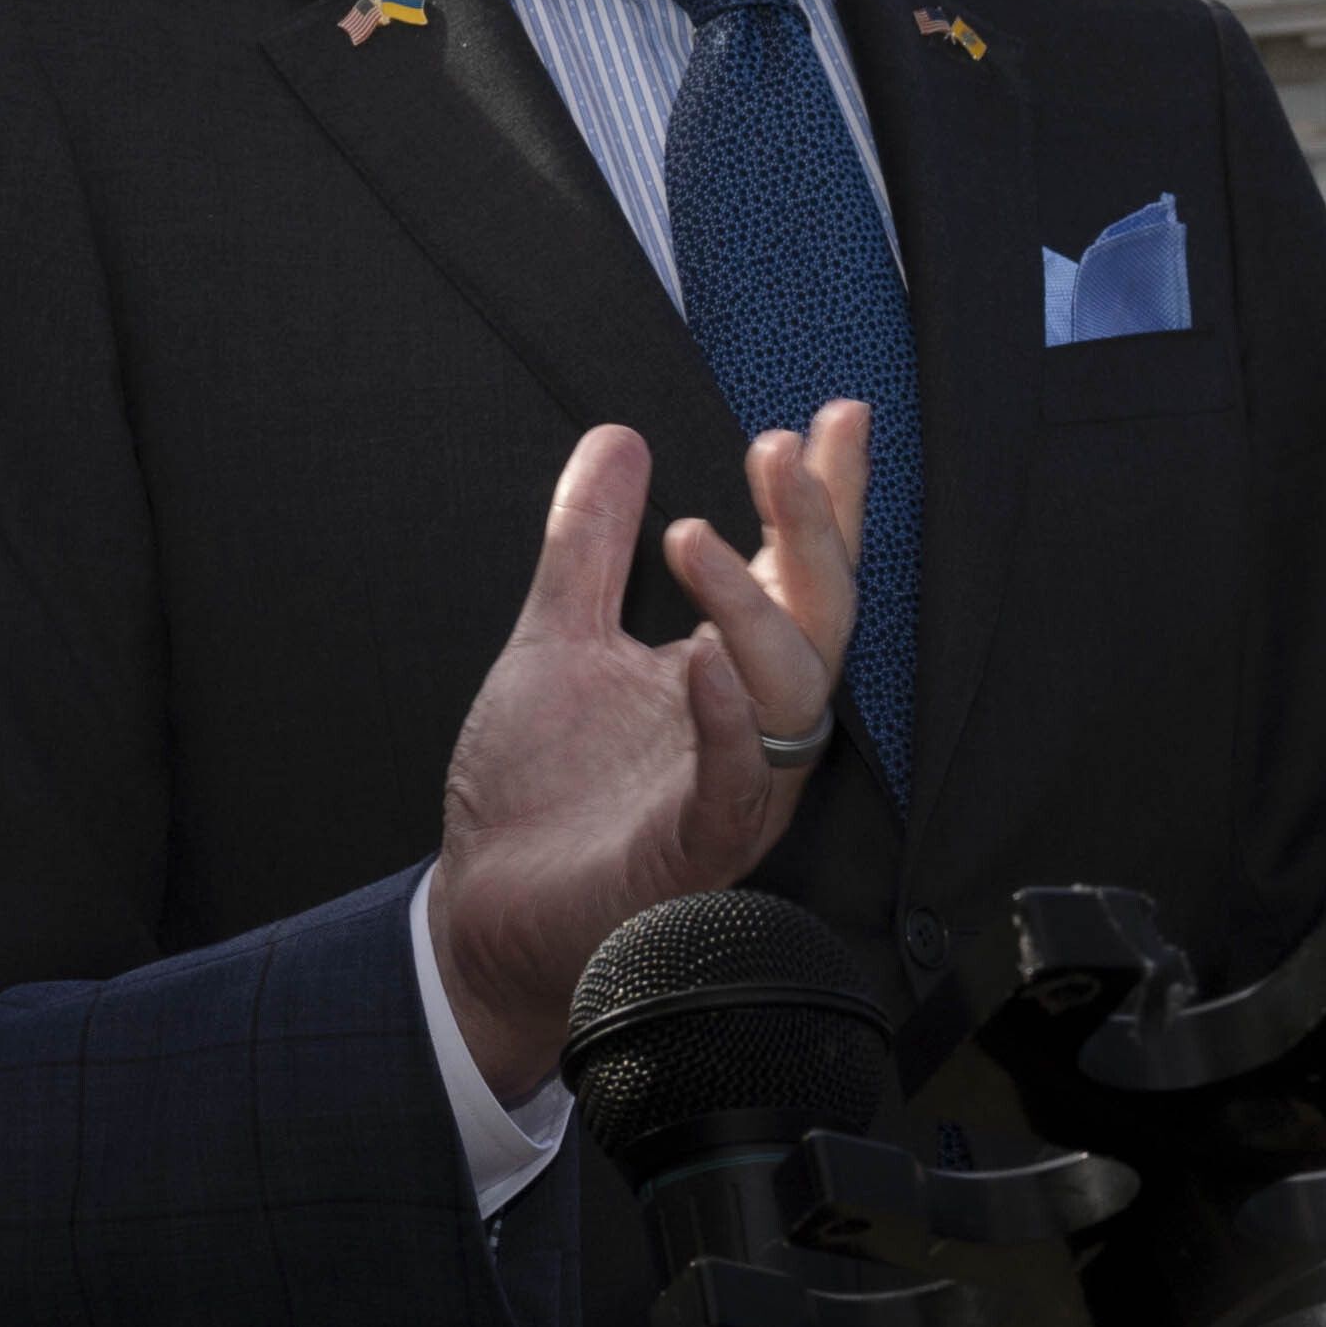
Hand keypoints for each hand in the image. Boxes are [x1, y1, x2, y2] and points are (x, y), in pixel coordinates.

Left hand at [425, 403, 870, 1100]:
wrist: (488, 911)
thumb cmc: (538, 790)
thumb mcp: (557, 636)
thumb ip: (586, 545)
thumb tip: (617, 438)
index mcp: (729, 671)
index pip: (795, 570)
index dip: (824, 496)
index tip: (837, 415)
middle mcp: (749, 726)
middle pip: (820, 618)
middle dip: (811, 530)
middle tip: (776, 447)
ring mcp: (729, 791)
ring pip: (792, 696)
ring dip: (751, 607)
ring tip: (691, 534)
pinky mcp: (689, 853)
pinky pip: (734, 790)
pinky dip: (726, 725)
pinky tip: (701, 662)